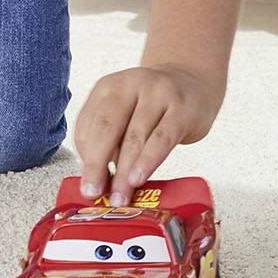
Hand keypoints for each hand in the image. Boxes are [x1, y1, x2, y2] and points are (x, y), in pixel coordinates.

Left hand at [73, 63, 221, 203]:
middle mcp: (131, 84)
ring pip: (134, 136)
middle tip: (93, 192)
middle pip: (107, 128)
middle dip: (97, 165)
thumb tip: (99, 179)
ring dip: (123, 171)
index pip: (87, 124)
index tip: (86, 184)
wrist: (193, 81)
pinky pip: (162, 138)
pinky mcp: (182, 109)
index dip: (84, 157)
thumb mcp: (125, 111)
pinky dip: (148, 161)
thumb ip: (110, 139)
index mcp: (108, 86)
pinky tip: (138, 178)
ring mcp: (158, 94)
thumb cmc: (153, 105)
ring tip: (119, 195)